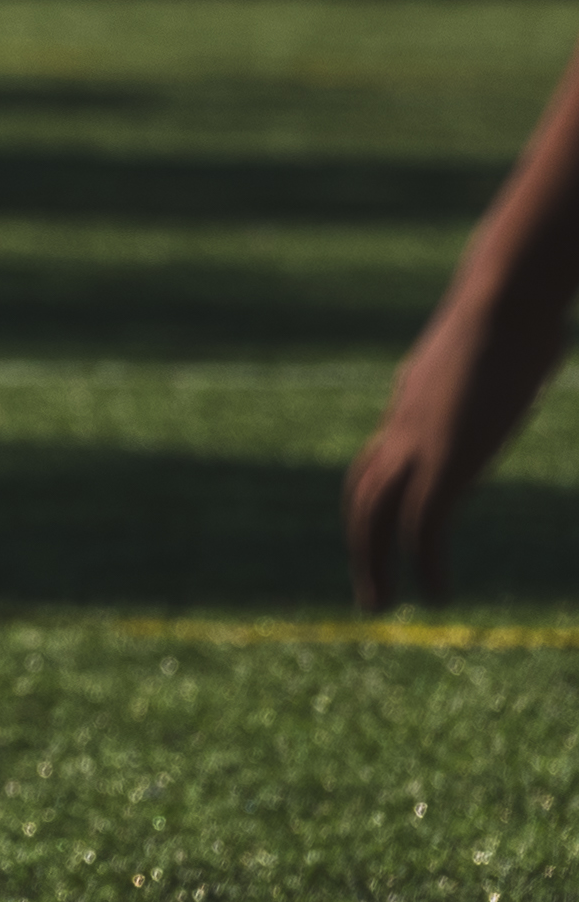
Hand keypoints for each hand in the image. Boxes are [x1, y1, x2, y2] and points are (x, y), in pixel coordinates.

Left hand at [348, 299, 552, 610]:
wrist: (504, 295)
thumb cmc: (518, 304)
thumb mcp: (502, 338)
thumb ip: (503, 355)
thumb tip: (540, 332)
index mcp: (412, 399)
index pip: (380, 456)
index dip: (379, 495)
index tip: (386, 531)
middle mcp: (401, 422)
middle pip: (361, 490)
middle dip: (361, 542)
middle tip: (370, 592)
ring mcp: (417, 441)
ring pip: (374, 514)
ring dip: (374, 563)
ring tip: (382, 605)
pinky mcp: (444, 459)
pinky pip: (421, 524)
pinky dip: (422, 563)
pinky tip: (436, 595)